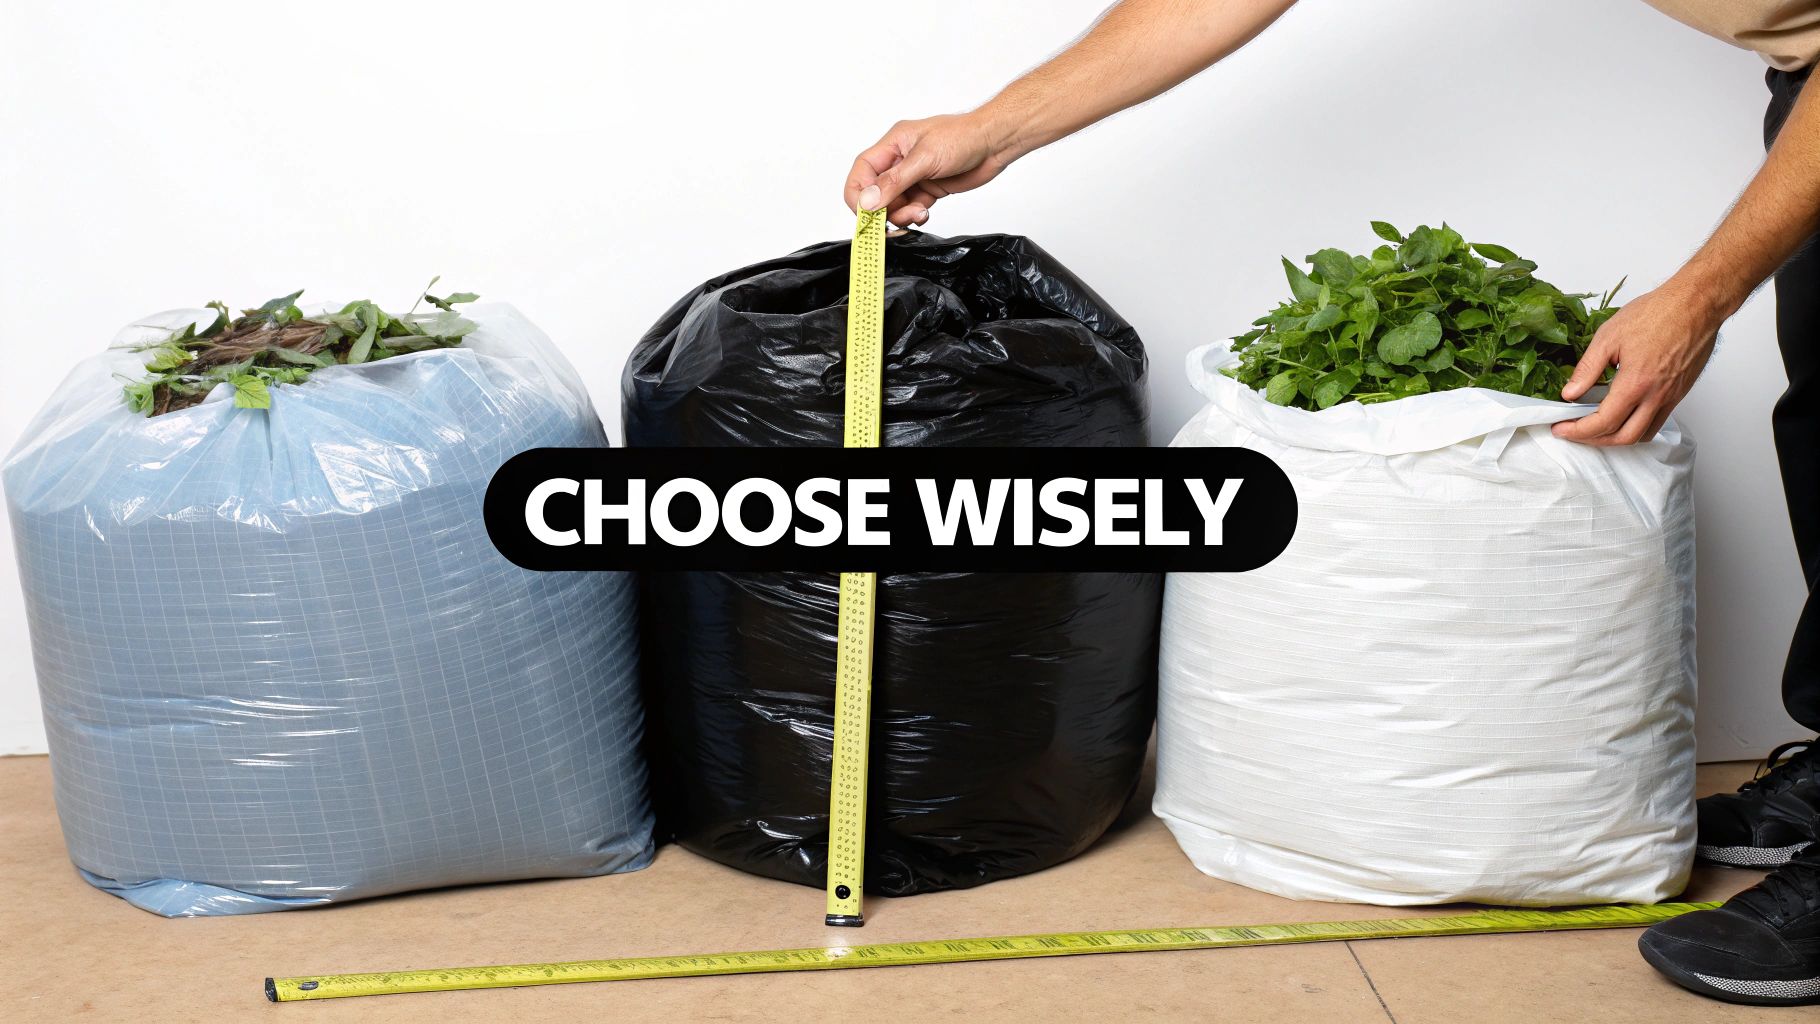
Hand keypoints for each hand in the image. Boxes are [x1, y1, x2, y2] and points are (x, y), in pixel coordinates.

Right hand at [844, 114, 1010, 226]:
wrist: (994, 144)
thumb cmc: (962, 138)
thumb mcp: (924, 159)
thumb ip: (894, 182)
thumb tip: (867, 202)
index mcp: (893, 145)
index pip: (862, 172)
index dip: (858, 194)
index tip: (865, 214)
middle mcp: (900, 161)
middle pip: (876, 193)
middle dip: (884, 210)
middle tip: (895, 220)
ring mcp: (914, 177)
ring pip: (894, 204)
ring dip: (902, 215)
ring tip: (919, 213)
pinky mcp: (928, 189)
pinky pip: (911, 209)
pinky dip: (914, 216)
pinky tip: (925, 213)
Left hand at [1551, 281, 1721, 445]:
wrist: (1697, 304)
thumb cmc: (1658, 313)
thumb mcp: (1609, 337)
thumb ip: (1587, 369)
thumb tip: (1570, 393)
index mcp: (1636, 383)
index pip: (1603, 422)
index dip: (1577, 431)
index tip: (1561, 429)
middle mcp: (1657, 396)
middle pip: (1623, 438)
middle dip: (1594, 440)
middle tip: (1573, 431)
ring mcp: (1672, 396)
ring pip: (1643, 434)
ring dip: (1616, 438)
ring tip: (1595, 427)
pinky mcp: (1680, 392)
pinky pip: (1658, 422)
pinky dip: (1636, 428)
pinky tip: (1622, 415)